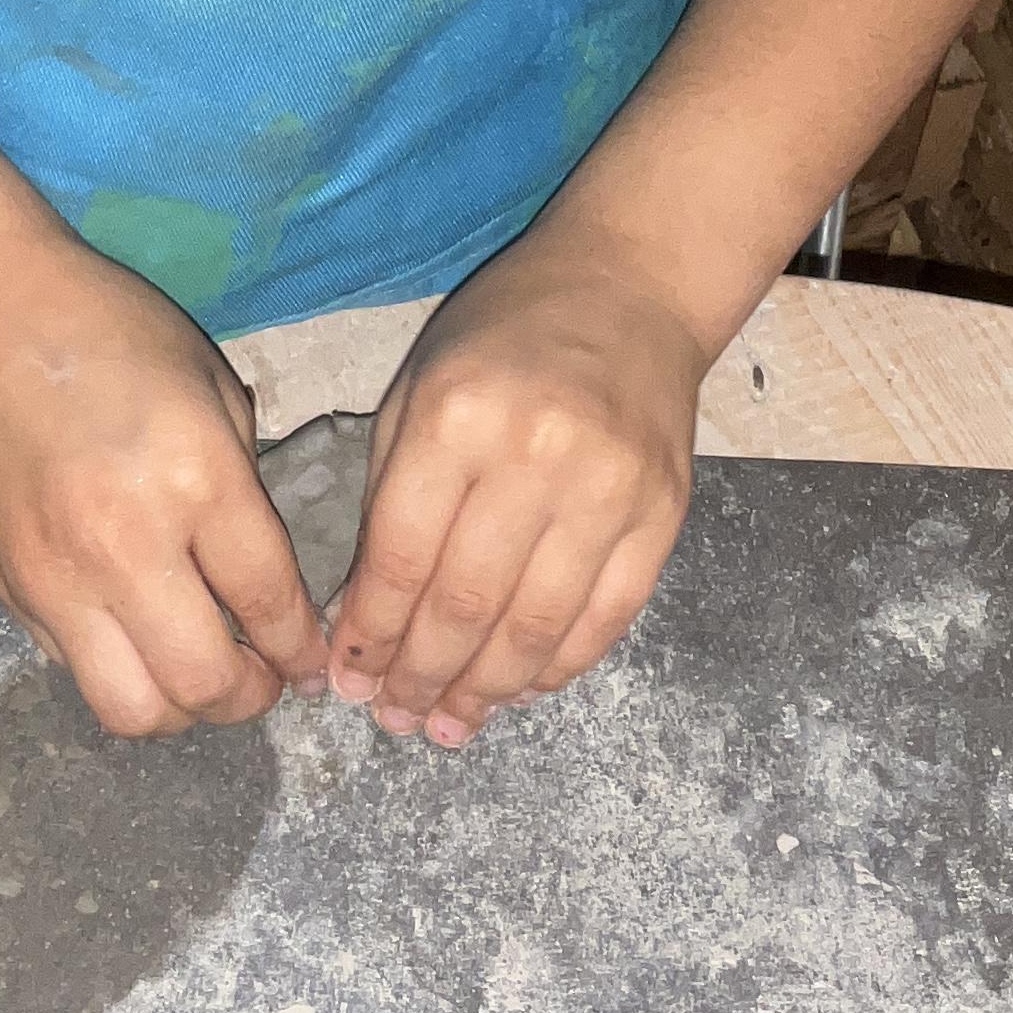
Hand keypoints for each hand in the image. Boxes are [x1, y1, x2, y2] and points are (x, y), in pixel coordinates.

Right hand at [0, 236, 326, 740]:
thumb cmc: (103, 331)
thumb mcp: (206, 385)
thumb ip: (239, 485)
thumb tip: (259, 580)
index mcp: (195, 480)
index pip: (267, 604)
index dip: (302, 650)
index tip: (313, 665)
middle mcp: (126, 545)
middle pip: (204, 683)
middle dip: (251, 698)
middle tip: (263, 678)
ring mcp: (57, 579)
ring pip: (133, 709)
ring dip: (181, 708)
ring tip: (197, 671)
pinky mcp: (9, 591)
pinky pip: (75, 671)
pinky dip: (118, 671)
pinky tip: (135, 635)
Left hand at [328, 231, 700, 749]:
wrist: (631, 289)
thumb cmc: (507, 335)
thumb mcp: (420, 390)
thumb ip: (390, 499)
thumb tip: (367, 619)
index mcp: (456, 416)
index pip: (402, 557)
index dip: (370, 634)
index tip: (349, 681)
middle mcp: (534, 454)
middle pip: (466, 604)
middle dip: (421, 675)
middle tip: (394, 718)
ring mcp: (609, 488)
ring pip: (535, 627)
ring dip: (485, 690)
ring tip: (449, 723)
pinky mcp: (663, 514)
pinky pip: (605, 619)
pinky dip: (557, 667)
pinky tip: (518, 688)